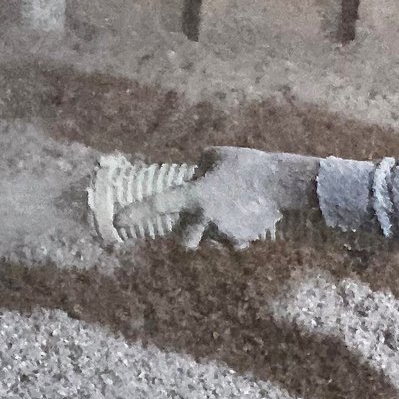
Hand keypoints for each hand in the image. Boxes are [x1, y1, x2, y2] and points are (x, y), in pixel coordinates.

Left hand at [122, 147, 319, 248]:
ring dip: (214, 232)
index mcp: (195, 195)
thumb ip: (199, 166)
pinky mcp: (241, 240)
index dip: (136, 213)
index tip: (118, 222)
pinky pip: (232, 242)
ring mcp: (223, 233)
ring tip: (232, 211)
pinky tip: (246, 218)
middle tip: (197, 222)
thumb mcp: (217, 155)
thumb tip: (194, 173)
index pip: (159, 204)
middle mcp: (205, 218)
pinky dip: (235, 234)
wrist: (281, 184)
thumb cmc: (248, 164)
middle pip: (184, 242)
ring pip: (211, 240)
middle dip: (188, 236)